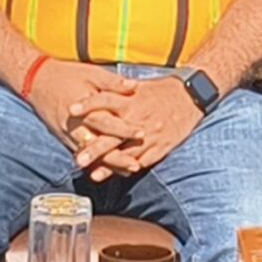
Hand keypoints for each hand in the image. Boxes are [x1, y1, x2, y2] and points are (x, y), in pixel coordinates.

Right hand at [25, 59, 135, 157]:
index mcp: (84, 109)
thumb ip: (113, 82)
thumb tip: (134, 86)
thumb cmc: (66, 75)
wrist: (36, 81)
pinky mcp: (64, 138)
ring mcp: (68, 134)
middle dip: (117, 158)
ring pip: (89, 154)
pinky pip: (81, 153)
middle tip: (135, 166)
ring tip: (125, 172)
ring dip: (107, 165)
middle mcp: (75, 125)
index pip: (106, 122)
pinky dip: (95, 162)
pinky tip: (107, 168)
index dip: (124, 130)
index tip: (141, 134)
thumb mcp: (92, 73)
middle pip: (98, 146)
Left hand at [69, 76, 206, 178]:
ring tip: (93, 174)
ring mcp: (150, 135)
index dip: (87, 104)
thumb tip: (97, 91)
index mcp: (131, 100)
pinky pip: (143, 160)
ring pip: (126, 153)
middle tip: (78, 159)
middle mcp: (138, 118)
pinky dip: (129, 167)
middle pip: (113, 135)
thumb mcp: (139, 86)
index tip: (70, 109)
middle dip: (94, 149)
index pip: (104, 100)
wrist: (191, 96)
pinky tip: (118, 174)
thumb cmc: (162, 90)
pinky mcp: (161, 146)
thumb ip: (118, 91)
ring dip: (109, 164)